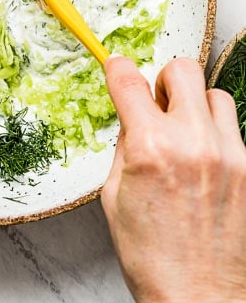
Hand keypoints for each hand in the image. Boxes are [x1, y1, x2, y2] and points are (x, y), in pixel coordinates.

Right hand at [102, 56, 245, 302]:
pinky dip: (215, 133)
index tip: (116, 66)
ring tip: (186, 131)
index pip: (129, 82)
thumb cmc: (152, 256)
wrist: (199, 297)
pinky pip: (232, 128)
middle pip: (182, 70)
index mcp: (150, 148)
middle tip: (158, 101)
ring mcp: (229, 154)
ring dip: (195, 104)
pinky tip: (204, 160)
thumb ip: (126, 146)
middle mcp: (193, 142)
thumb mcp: (114, 196)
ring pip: (215, 93)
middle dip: (163, 79)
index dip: (117, 67)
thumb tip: (133, 117)